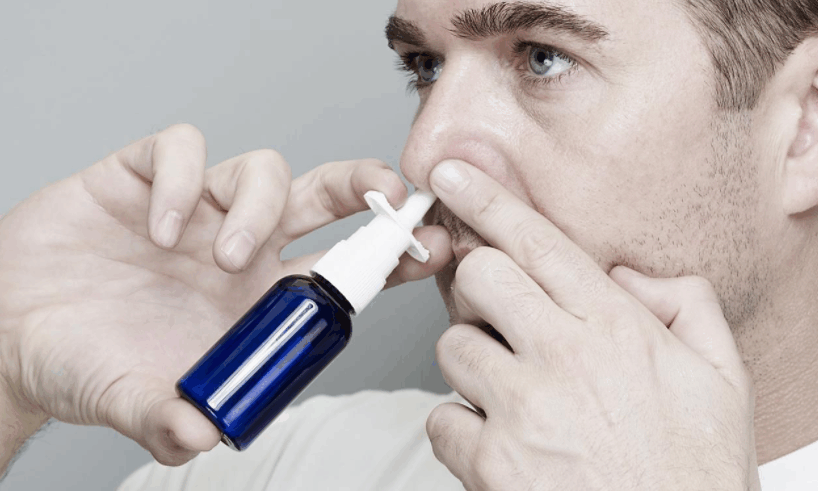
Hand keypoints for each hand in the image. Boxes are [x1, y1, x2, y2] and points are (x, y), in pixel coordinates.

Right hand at [0, 124, 452, 466]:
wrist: (10, 329)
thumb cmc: (83, 361)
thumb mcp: (131, 401)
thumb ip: (166, 419)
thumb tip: (202, 433)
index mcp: (256, 299)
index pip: (340, 267)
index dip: (388, 255)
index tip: (428, 249)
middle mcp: (238, 246)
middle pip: (323, 197)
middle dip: (363, 185)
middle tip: (381, 190)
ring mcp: (196, 208)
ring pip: (262, 169)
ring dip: (255, 205)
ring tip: (215, 255)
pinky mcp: (145, 176)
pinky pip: (182, 150)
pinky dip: (182, 179)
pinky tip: (159, 224)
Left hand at [424, 159, 759, 490]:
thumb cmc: (694, 474)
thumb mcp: (721, 378)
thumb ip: (683, 305)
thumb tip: (627, 276)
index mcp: (616, 328)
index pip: (537, 242)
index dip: (487, 200)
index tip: (453, 175)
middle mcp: (564, 358)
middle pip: (479, 277)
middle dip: (479, 286)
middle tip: (497, 312)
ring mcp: (522, 409)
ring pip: (452, 347)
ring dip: (473, 364)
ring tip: (512, 394)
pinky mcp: (490, 462)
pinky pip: (440, 418)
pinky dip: (460, 428)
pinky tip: (500, 442)